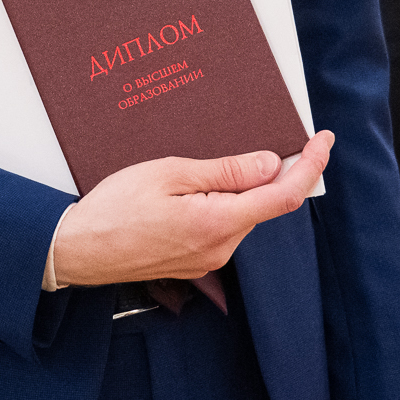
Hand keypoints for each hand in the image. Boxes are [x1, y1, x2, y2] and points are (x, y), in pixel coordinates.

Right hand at [49, 132, 330, 288]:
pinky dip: (223, 204)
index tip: (322, 141)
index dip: (310, 167)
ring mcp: (207, 260)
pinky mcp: (194, 262)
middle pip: (263, 205)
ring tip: (207, 165)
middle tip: (265, 137)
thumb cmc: (113, 208)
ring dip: (240, 189)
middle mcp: (220, 248)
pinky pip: (222, 227)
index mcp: (217, 223)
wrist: (76, 251)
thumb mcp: (169, 174)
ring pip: (242, 215)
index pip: (282, 196)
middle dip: (269, 173)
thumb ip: (225, 172)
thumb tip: (270, 164)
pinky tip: (195, 189)